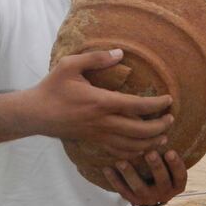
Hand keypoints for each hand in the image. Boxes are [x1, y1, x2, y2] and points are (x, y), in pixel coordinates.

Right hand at [26, 49, 172, 159]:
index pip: (137, 106)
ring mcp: (98, 135)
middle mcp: (103, 122)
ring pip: (132, 146)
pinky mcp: (94, 143)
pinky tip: (143, 148)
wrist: (34, 114)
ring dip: (151, 142)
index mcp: (101, 102)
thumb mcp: (70, 65)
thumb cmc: (52, 87)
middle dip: (160, 127)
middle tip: (171, 119)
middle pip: (140, 131)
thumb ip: (96, 58)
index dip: (157, 105)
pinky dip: (135, 152)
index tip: (169, 100)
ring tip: (163, 135)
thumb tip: (120, 52)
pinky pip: (119, 153)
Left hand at [102, 150, 186, 205]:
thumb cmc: (163, 167)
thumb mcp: (170, 164)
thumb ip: (169, 149)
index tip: (170, 151)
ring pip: (140, 188)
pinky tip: (107, 169)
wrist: (152, 191)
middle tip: (150, 153)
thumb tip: (169, 120)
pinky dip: (114, 180)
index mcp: (177, 185)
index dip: (176, 165)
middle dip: (156, 166)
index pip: (180, 176)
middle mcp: (164, 194)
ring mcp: (148, 199)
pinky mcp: (133, 201)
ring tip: (121, 162)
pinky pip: (123, 191)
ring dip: (130, 174)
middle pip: (162, 181)